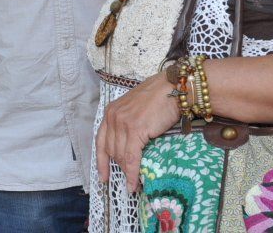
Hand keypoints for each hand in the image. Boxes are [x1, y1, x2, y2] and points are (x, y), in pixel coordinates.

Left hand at [95, 71, 180, 192]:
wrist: (172, 88)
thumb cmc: (158, 98)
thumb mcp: (135, 110)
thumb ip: (128, 125)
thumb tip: (130, 149)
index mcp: (111, 112)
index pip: (101, 141)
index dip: (101, 161)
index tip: (103, 176)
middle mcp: (113, 117)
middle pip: (111, 150)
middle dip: (119, 167)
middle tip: (128, 180)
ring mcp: (123, 123)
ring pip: (120, 155)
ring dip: (126, 172)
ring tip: (134, 184)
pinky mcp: (135, 130)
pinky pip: (131, 157)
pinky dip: (132, 173)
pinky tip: (134, 183)